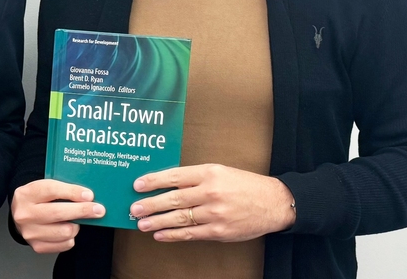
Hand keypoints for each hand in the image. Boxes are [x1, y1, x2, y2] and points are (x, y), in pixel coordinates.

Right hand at [11, 179, 104, 253]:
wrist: (21, 214)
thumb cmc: (38, 199)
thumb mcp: (45, 187)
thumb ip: (63, 189)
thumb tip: (88, 196)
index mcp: (27, 194)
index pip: (51, 190)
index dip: (72, 192)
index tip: (89, 195)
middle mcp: (25, 214)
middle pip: (58, 213)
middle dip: (82, 210)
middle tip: (98, 209)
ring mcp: (30, 232)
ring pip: (65, 231)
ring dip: (76, 225)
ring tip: (75, 219)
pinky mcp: (37, 246)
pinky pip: (65, 244)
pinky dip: (71, 236)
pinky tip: (68, 228)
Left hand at [130, 164, 294, 241]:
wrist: (272, 202)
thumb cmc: (244, 184)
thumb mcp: (220, 171)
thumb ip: (195, 177)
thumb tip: (167, 183)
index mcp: (209, 172)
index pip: (175, 176)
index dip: (154, 181)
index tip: (138, 185)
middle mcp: (210, 192)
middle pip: (174, 198)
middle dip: (151, 204)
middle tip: (134, 208)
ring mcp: (214, 213)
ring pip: (179, 218)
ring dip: (158, 222)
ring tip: (142, 223)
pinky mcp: (219, 231)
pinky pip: (190, 234)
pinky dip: (173, 235)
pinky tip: (160, 235)